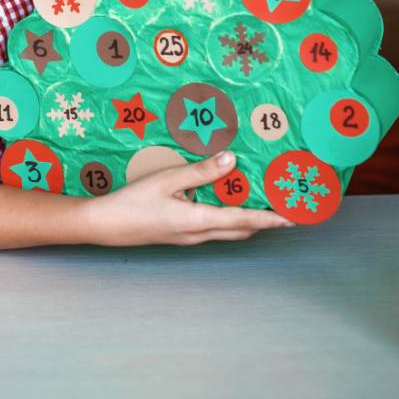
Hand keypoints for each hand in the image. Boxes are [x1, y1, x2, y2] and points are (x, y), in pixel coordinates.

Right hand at [88, 150, 293, 245]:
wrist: (107, 225)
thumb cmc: (134, 200)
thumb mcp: (167, 178)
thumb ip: (201, 170)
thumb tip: (232, 160)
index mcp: (198, 221)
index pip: (243, 220)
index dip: (269, 219)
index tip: (291, 218)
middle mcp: (198, 234)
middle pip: (241, 230)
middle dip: (264, 221)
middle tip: (283, 208)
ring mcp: (189, 237)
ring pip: (228, 231)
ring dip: (247, 220)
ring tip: (261, 202)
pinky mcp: (181, 234)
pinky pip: (213, 228)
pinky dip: (228, 217)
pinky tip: (225, 201)